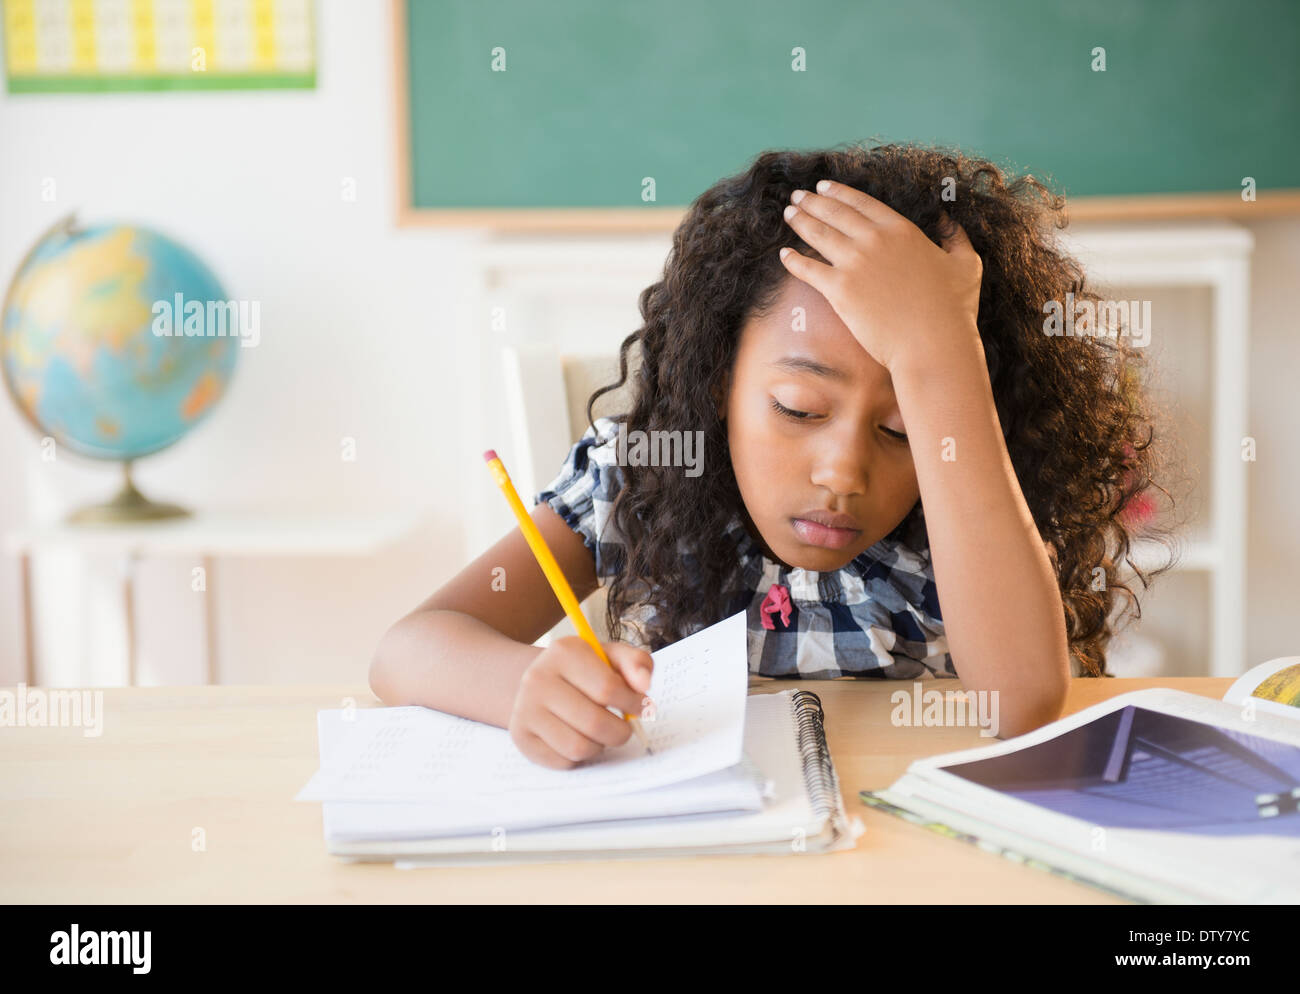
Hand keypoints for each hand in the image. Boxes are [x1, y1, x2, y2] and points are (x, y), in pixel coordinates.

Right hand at [509, 637, 653, 769]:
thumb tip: (644, 684)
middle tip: (624, 727)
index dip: (633, 703)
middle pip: (595, 722)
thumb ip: (637, 663)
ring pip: (579, 747)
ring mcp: (525, 709)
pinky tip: (579, 738)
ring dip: (600, 745)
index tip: (640, 706)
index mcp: (564, 652)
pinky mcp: (521, 736)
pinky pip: (563, 761)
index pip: (608, 688)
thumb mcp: (612, 657)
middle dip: (620, 731)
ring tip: (600, 733)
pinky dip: (579, 757)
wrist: (541, 682)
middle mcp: (538, 678)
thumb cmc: (586, 671)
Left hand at [778, 180, 982, 372]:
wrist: (933, 344)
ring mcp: (855, 264)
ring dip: (800, 221)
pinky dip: (793, 261)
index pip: (862, 203)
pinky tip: (783, 254)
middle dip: (813, 202)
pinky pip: (808, 270)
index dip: (839, 192)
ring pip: (818, 235)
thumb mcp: (967, 264)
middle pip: (835, 214)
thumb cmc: (953, 310)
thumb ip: (956, 238)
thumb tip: (950, 221)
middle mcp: (875, 240)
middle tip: (797, 196)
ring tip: (788, 214)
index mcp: (902, 230)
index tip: (823, 186)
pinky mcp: (840, 291)